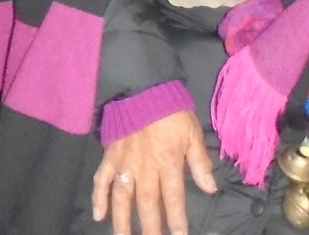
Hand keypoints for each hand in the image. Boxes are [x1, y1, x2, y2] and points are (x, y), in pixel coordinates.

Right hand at [91, 110, 216, 234]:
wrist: (143, 86)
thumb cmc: (171, 110)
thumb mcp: (193, 133)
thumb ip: (200, 161)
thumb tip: (210, 188)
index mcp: (168, 161)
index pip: (174, 197)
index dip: (177, 220)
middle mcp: (145, 166)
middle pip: (147, 204)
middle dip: (150, 228)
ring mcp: (125, 162)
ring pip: (122, 197)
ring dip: (122, 221)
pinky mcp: (110, 155)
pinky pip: (102, 178)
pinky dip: (98, 197)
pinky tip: (98, 215)